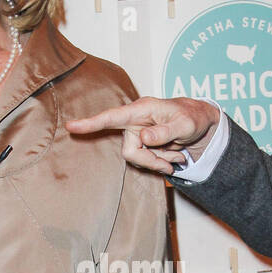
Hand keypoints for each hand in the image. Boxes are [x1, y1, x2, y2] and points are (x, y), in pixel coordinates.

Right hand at [66, 97, 219, 174]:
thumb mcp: (185, 125)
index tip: (72, 127)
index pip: (112, 118)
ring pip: (138, 158)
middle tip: (174, 163)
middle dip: (151, 161)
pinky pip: (145, 160)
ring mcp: (138, 133)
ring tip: (178, 153)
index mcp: (142, 110)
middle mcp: (135, 121)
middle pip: (130, 151)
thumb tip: (144, 138)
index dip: (91, 124)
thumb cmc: (192, 118)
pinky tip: (175, 155)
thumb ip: (165, 132)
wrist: (199, 121)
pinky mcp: (142, 143)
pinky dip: (161, 162)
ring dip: (159, 161)